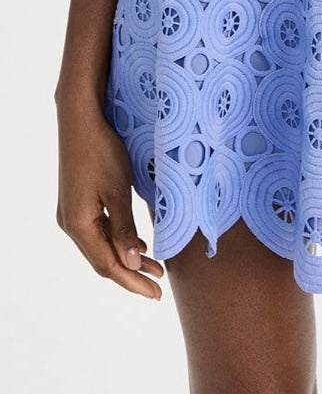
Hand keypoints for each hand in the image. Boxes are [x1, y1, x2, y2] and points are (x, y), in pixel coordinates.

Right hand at [55, 96, 164, 299]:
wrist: (80, 120)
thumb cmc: (101, 151)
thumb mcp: (118, 190)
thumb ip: (124, 228)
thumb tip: (131, 263)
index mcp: (78, 225)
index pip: (108, 265)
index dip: (132, 281)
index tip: (155, 293)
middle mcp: (70, 224)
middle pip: (102, 260)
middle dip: (131, 274)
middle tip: (158, 286)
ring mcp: (71, 213)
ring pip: (101, 246)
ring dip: (126, 257)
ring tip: (154, 266)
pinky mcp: (77, 202)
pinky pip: (98, 230)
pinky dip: (117, 239)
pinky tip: (135, 244)